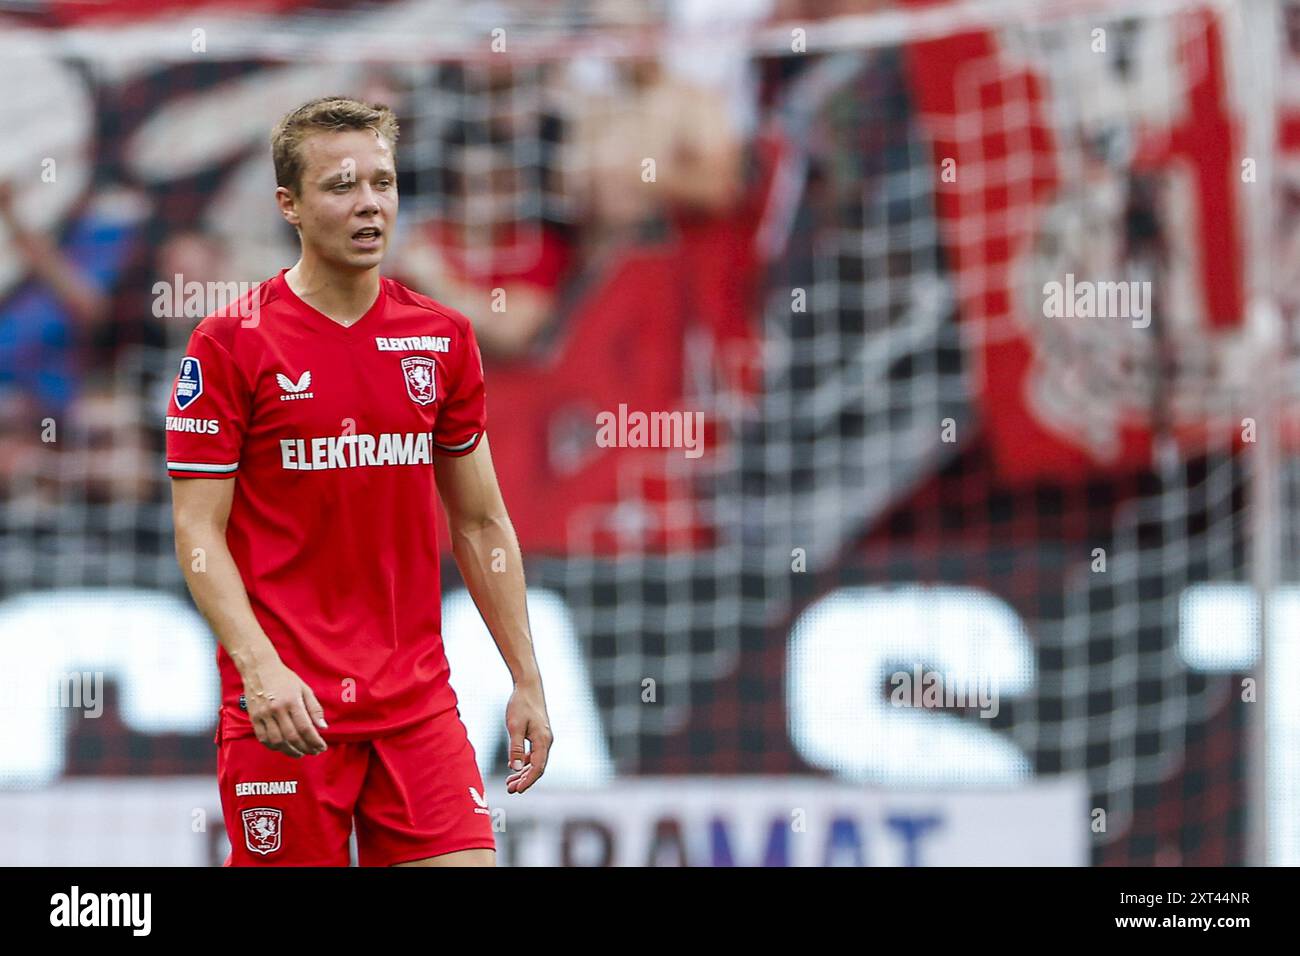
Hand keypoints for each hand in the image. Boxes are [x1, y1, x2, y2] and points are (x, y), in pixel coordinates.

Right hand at [241, 659, 328, 756]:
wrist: (259, 669)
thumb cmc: (285, 678)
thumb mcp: (304, 689)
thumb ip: (314, 709)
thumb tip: (323, 727)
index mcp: (292, 701)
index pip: (305, 728)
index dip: (315, 741)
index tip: (322, 747)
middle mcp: (277, 709)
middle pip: (292, 737)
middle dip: (305, 748)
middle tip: (313, 752)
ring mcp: (263, 715)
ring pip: (277, 741)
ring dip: (290, 751)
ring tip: (300, 753)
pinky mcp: (253, 718)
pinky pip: (263, 739)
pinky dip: (274, 747)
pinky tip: (283, 748)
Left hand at [504, 679, 551, 793]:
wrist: (528, 686)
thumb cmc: (521, 704)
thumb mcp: (515, 726)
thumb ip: (515, 748)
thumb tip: (514, 768)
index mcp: (543, 741)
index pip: (537, 768)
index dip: (528, 781)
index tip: (517, 790)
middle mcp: (546, 741)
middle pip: (537, 767)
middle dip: (524, 780)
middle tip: (510, 790)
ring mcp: (543, 738)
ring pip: (535, 761)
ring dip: (523, 773)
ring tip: (509, 783)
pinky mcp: (538, 734)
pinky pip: (533, 754)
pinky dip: (523, 762)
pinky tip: (513, 766)